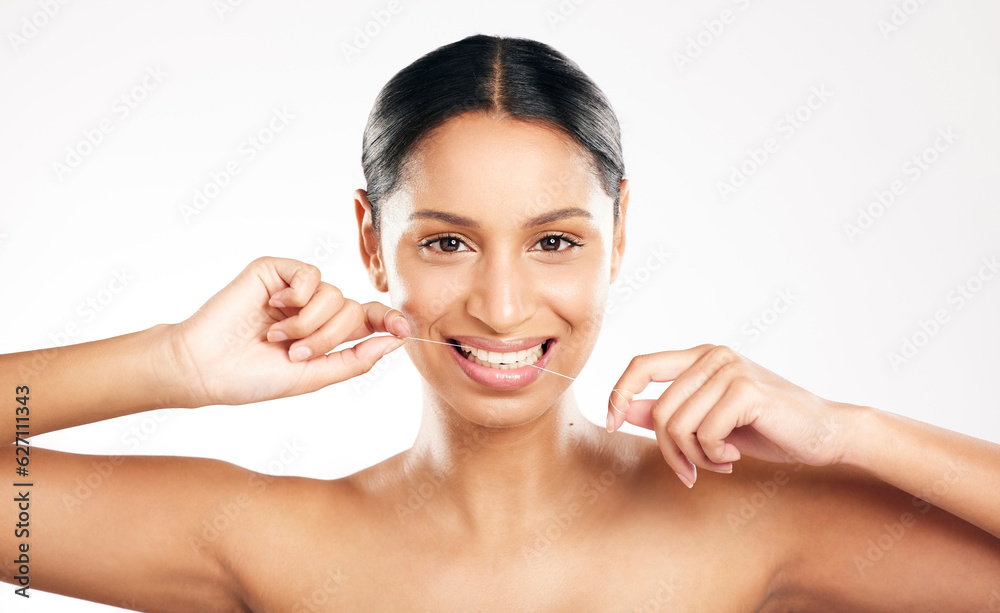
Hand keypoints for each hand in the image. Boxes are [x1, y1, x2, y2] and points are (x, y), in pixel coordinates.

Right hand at [166, 257, 409, 406]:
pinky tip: (274, 307)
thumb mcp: (314, 376)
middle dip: (330, 337)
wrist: (206, 366)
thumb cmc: (254, 377)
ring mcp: (296, 289)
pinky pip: (311, 275)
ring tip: (275, 337)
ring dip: (308, 324)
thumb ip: (355, 360)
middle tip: (296, 354)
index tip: (403, 329)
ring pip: (334, 295)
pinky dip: (298, 297)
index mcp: (327, 334)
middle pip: (354, 310)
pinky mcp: (277, 270)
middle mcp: (315, 308)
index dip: (389, 320)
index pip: (369, 319)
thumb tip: (395, 341)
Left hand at [607, 344, 854, 486]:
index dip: (619, 394)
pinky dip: (715, 454)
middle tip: (692, 471)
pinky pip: (705, 432)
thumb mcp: (710, 421)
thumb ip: (670, 412)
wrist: (826, 434)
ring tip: (720, 461)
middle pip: (659, 409)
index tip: (612, 424)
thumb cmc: (768, 428)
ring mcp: (730, 369)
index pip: (641, 364)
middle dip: (670, 450)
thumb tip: (626, 412)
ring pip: (677, 424)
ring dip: (695, 456)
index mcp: (701, 357)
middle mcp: (713, 356)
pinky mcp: (746, 390)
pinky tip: (737, 455)